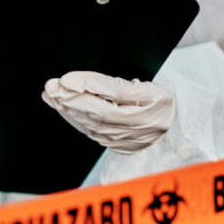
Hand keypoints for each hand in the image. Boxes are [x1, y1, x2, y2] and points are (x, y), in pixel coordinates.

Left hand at [42, 71, 173, 153]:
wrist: (173, 124)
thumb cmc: (159, 98)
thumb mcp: (147, 83)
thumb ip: (117, 83)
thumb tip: (84, 82)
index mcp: (153, 101)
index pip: (115, 92)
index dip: (89, 84)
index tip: (67, 79)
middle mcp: (140, 122)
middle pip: (99, 110)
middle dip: (71, 98)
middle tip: (51, 86)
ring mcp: (127, 137)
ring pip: (92, 123)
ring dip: (67, 109)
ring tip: (51, 94)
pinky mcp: (116, 144)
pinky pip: (90, 131)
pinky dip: (73, 119)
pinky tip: (61, 108)